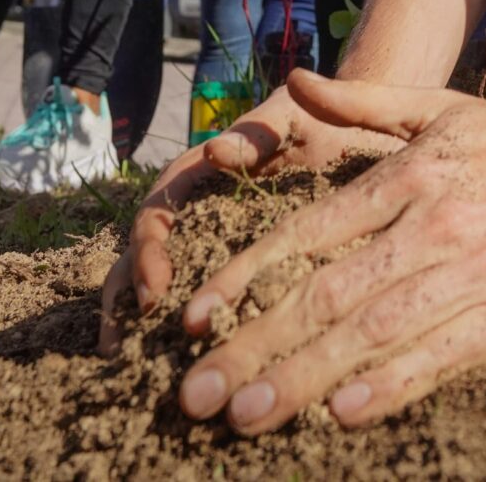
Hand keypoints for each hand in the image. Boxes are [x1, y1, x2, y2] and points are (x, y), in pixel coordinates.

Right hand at [97, 83, 407, 353]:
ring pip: (165, 279)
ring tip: (132, 366)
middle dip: (128, 299)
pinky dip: (188, 327)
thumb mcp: (293, 118)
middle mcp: (199, 208)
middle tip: (123, 348)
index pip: (158, 212)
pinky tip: (186, 365)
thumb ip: (256, 134)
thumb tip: (214, 153)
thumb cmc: (324, 119)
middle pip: (145, 253)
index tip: (156, 289)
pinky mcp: (242, 263)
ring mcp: (216, 236)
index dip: (148, 251)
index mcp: (202, 173)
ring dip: (142, 320)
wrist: (362, 121)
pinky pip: (206, 296)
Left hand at [161, 71, 485, 434]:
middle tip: (196, 394)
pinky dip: (394, 385)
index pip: (310, 233)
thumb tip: (293, 82)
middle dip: (258, 347)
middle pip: (331, 294)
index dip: (247, 277)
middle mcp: (436, 224)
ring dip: (307, 377)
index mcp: (410, 175)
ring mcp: (478, 273)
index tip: (196, 317)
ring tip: (248, 414)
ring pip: (378, 332)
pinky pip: (445, 357)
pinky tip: (345, 413)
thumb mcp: (437, 107)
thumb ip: (361, 102)